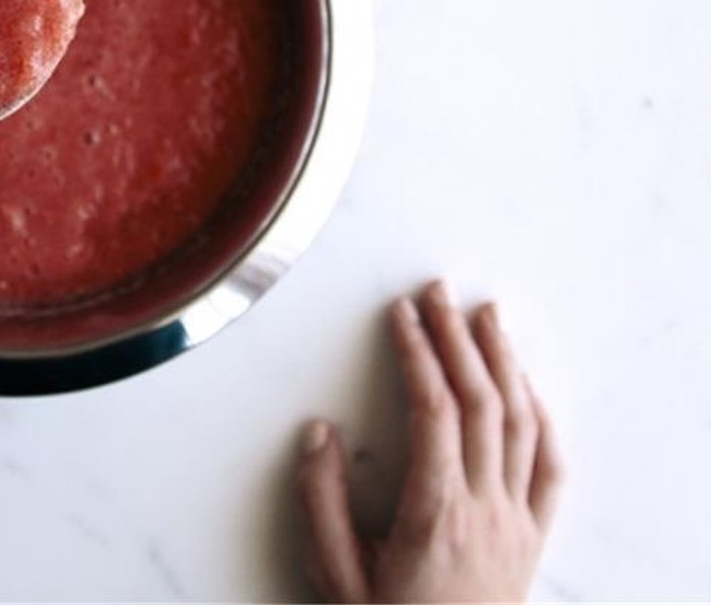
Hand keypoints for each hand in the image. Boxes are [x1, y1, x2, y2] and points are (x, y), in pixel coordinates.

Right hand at [297, 279, 562, 602]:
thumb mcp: (337, 576)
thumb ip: (322, 503)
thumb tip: (318, 434)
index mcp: (436, 515)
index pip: (433, 411)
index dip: (417, 354)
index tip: (401, 315)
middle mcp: (486, 512)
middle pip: (481, 403)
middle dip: (457, 338)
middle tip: (438, 293)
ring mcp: (516, 524)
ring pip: (522, 425)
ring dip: (503, 363)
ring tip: (486, 317)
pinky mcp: (532, 538)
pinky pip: (551, 467)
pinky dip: (542, 417)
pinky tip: (528, 389)